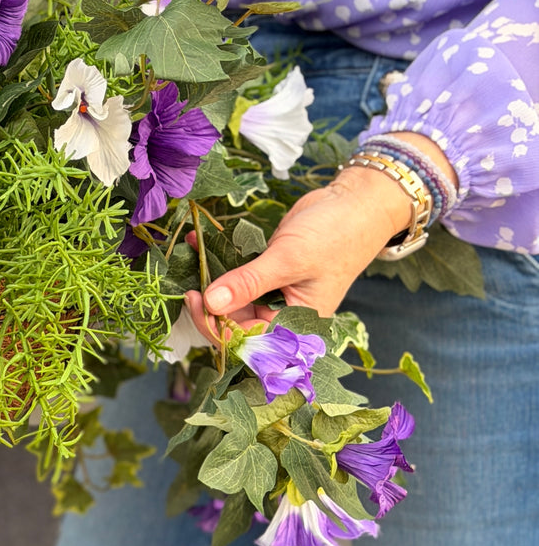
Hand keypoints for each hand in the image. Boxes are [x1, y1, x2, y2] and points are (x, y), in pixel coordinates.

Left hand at [184, 163, 414, 334]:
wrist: (356, 203)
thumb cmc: (335, 235)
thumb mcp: (288, 260)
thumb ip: (248, 283)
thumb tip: (210, 304)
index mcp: (294, 325)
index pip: (247, 341)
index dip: (217, 327)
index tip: (196, 300)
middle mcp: (281, 314)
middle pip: (234, 323)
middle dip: (209, 306)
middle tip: (189, 283)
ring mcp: (273, 293)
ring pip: (231, 299)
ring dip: (209, 282)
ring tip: (191, 258)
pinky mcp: (266, 271)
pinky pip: (236, 275)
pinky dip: (218, 262)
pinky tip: (199, 245)